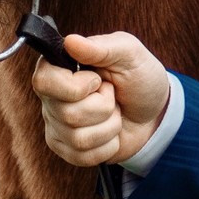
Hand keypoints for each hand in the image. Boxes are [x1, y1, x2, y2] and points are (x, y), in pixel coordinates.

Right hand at [28, 31, 171, 166]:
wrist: (154, 111)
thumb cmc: (139, 77)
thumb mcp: (129, 53)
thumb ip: (101, 47)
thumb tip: (70, 41)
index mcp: (59, 67)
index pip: (44, 82)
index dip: (76, 86)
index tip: (97, 80)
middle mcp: (51, 98)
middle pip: (67, 114)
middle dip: (104, 106)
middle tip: (112, 94)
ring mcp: (57, 126)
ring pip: (78, 138)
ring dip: (109, 126)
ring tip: (114, 112)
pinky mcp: (68, 150)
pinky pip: (84, 157)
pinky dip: (108, 145)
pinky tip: (111, 132)